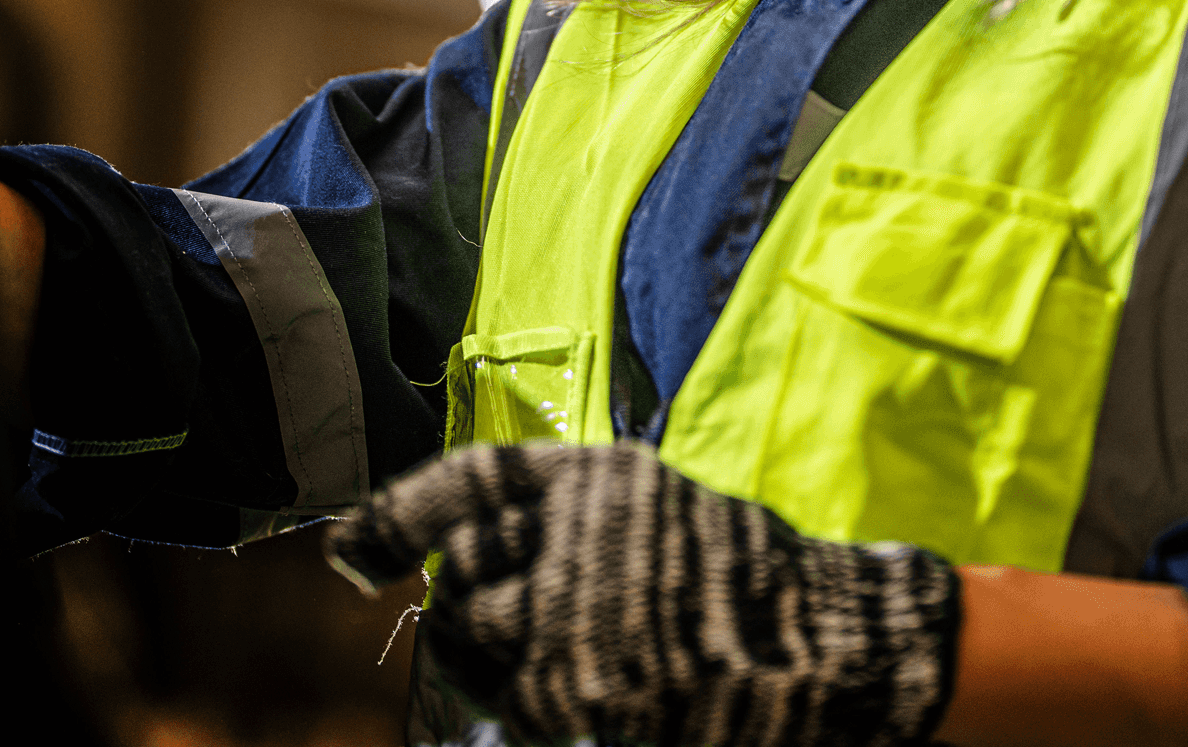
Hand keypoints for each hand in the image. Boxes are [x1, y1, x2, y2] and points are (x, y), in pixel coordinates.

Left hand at [329, 443, 958, 746]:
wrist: (832, 649)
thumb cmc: (740, 579)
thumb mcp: (656, 509)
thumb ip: (569, 520)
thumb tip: (462, 555)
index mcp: (596, 477)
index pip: (468, 481)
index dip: (400, 514)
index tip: (355, 552)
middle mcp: (577, 533)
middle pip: (462, 571)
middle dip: (464, 602)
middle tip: (491, 624)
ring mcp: (579, 612)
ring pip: (473, 638)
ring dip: (481, 658)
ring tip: (526, 665)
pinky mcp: (588, 687)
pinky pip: (514, 703)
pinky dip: (520, 710)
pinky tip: (562, 706)